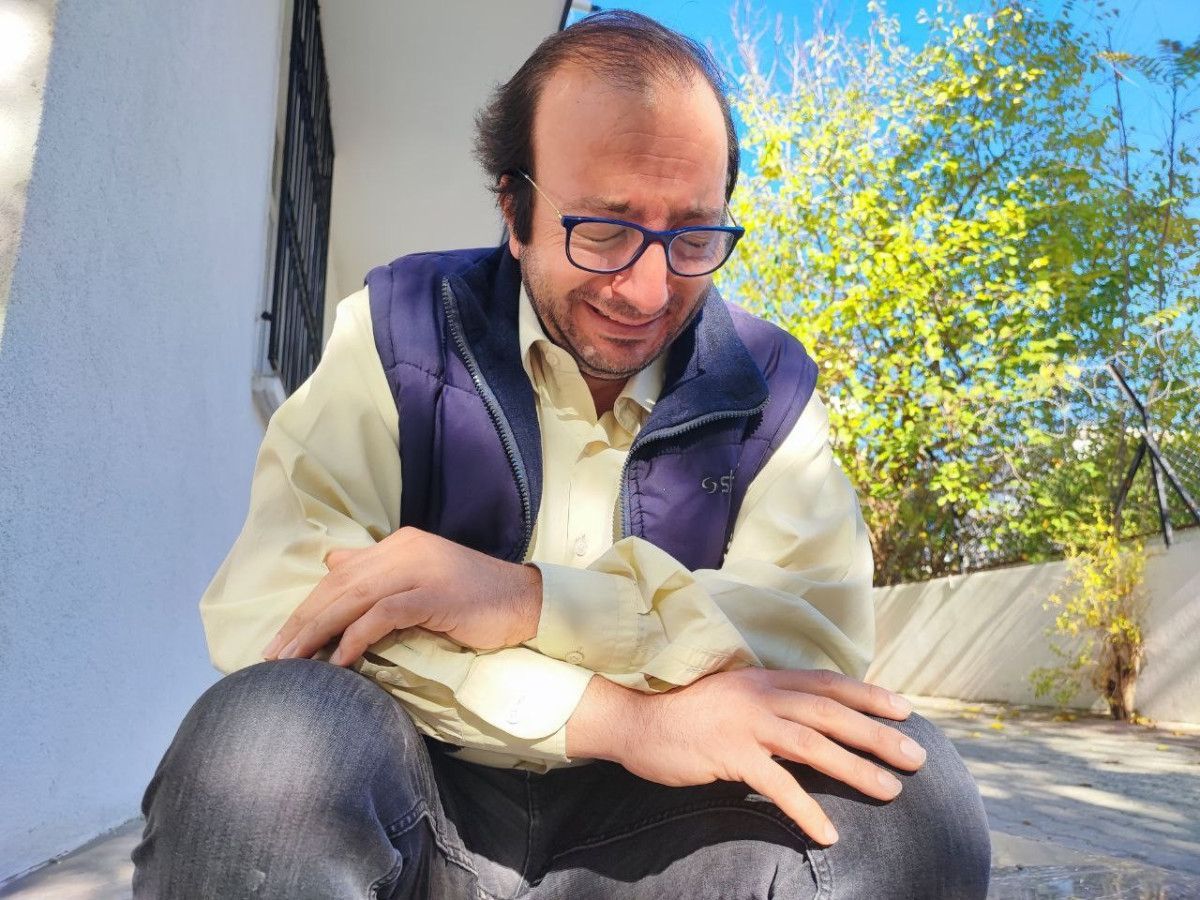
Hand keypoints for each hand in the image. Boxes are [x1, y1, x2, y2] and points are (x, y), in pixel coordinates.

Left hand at [262, 527, 542, 664]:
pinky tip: (339, 660)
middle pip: (340, 586)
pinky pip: (384, 615)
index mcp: (399, 545)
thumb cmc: (474, 598)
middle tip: (273, 657)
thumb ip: (377, 569)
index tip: (281, 642)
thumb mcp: (421, 576)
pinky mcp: (435, 593)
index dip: (307, 608)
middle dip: (302, 623)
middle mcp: (405, 550)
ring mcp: (420, 569)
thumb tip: (332, 563)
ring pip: (354, 599)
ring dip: (318, 632)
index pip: (340, 576)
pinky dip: (357, 637)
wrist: (525, 602)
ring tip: (294, 662)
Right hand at [568, 668, 925, 845]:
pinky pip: (777, 785)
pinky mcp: (729, 754)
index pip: (827, 683)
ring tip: (891, 792)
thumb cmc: (685, 712)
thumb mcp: (733, 697)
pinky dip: (807, 810)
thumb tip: (808, 720)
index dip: (868, 694)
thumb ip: (768, 703)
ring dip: (857, 769)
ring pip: (814, 743)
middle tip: (917, 756)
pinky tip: (829, 834)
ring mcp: (745, 723)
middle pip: (832, 712)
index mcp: (764, 679)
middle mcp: (761, 695)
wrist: (635, 719)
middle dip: (878, 734)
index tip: (904, 710)